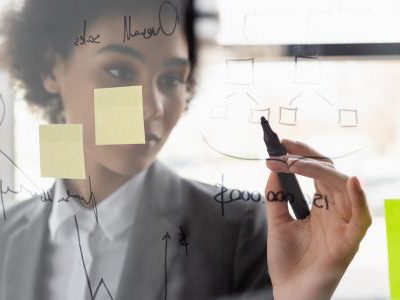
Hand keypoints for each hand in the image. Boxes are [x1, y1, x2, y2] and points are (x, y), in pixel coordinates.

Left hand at [265, 139, 371, 299]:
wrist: (289, 293)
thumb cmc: (287, 261)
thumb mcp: (277, 223)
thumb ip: (276, 196)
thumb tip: (273, 168)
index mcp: (320, 206)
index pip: (315, 172)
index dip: (301, 155)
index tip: (280, 144)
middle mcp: (334, 211)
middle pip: (329, 174)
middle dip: (306, 157)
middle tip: (283, 148)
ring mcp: (343, 225)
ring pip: (342, 188)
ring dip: (319, 171)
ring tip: (294, 163)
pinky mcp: (349, 242)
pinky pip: (361, 218)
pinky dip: (359, 200)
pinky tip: (352, 181)